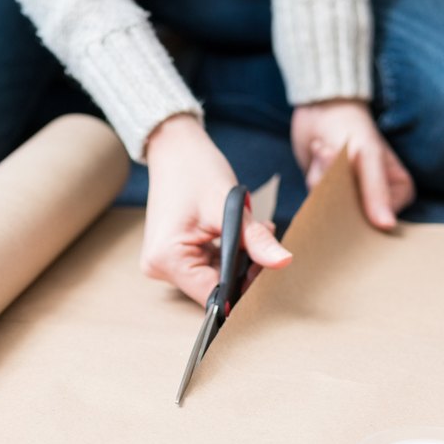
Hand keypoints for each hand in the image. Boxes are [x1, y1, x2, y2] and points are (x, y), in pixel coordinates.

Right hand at [141, 114, 290, 304]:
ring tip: (252, 231)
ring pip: (214, 277)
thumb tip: (283, 263)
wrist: (175, 148)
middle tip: (264, 243)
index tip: (268, 272)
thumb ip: (255, 240)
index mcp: (168, 259)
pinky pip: (207, 266)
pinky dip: (227, 254)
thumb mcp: (229, 207)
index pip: (213, 295)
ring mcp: (165, 262)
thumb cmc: (195, 170)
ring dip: (238, 261)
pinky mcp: (174, 255)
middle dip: (244, 271)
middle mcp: (161, 267)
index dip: (245, 288)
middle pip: (214, 288)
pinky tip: (238, 234)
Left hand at [291, 99, 414, 229]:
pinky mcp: (332, 193)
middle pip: (354, 217)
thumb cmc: (351, 127)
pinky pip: (319, 202)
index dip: (359, 201)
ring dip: (322, 180)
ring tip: (326, 151)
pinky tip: (318, 158)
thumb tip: (387, 227)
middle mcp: (379, 197)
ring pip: (333, 209)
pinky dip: (314, 180)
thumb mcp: (368, 157)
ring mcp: (354, 196)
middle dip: (337, 188)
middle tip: (331, 154)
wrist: (320, 107)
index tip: (350, 171)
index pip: (380, 219)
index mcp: (400, 191)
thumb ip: (376, 192)